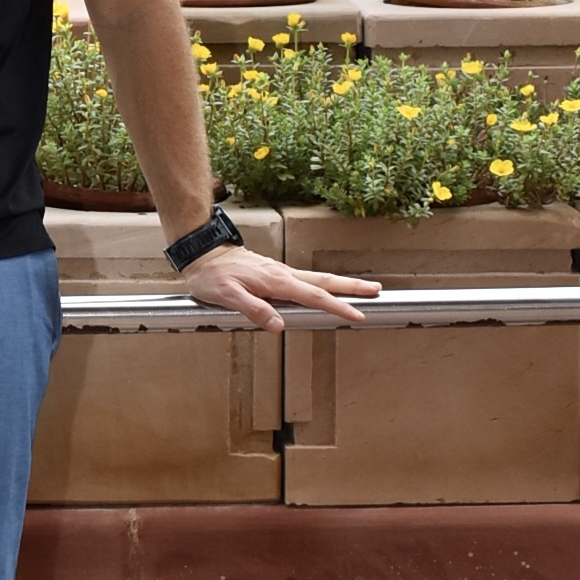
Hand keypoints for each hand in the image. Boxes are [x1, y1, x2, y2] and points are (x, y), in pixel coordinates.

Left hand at [177, 246, 378, 332]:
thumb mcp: (227, 296)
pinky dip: (324, 284)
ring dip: (342, 284)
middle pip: (324, 282)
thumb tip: (279, 326)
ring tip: (362, 289)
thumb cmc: (211, 276)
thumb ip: (253, 310)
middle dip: (352, 287)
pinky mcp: (274, 273)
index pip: (314, 296)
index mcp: (276, 281)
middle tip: (377, 291)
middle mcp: (282, 274)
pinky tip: (326, 290)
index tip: (357, 314)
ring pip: (317, 279)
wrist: (201, 253)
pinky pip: (306, 280)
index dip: (337, 306)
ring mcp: (280, 272)